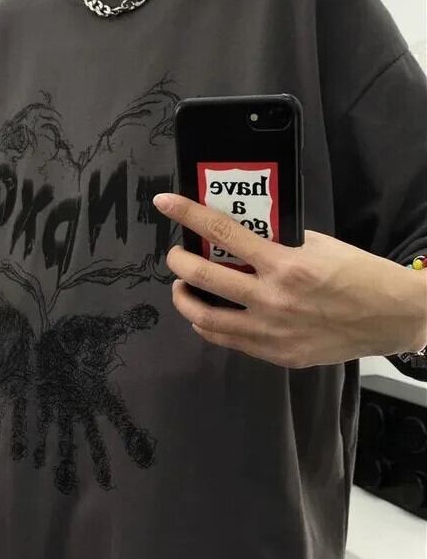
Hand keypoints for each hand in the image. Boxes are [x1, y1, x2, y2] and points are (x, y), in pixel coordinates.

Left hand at [153, 193, 426, 367]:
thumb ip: (279, 244)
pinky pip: (231, 342)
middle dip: (178, 263)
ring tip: (185, 288)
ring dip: (186, 301)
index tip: (164, 203)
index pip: (223, 232)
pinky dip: (212, 326)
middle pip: (203, 279)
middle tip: (176, 256)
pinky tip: (208, 317)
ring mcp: (273, 333)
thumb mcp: (320, 245)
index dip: (188, 214)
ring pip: (207, 320)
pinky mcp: (278, 355)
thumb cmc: (361, 274)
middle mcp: (272, 300)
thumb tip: (246, 244)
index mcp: (285, 265)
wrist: (394, 317)